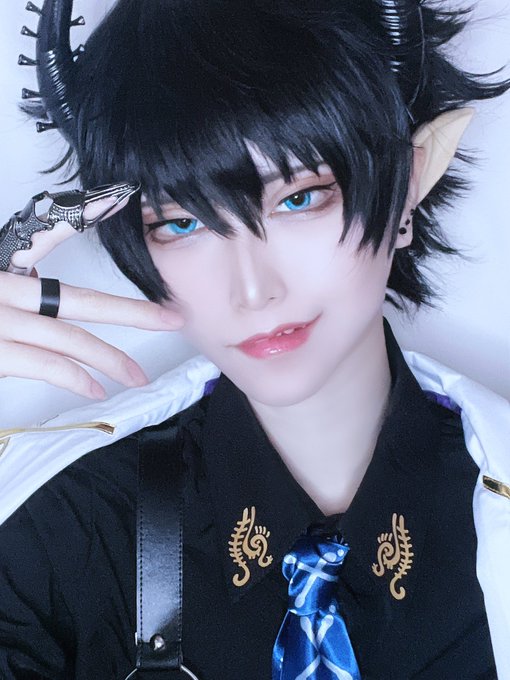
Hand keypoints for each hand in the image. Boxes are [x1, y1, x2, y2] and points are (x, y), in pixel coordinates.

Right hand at [0, 185, 183, 398]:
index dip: (86, 218)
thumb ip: (10, 290)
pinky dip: (74, 378)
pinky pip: (43, 365)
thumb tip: (36, 301)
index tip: (121, 203)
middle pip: (79, 298)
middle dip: (132, 312)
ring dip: (111, 359)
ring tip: (138, 376)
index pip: (48, 236)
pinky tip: (95, 389)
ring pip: (69, 338)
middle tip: (171, 319)